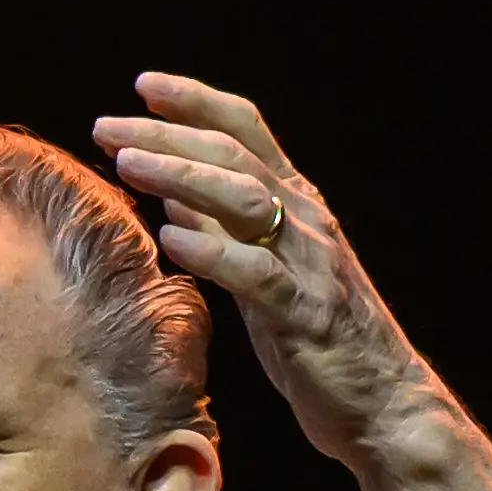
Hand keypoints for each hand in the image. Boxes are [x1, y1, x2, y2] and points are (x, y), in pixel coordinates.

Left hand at [96, 73, 491, 490]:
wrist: (384, 404)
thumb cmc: (316, 340)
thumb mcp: (263, 274)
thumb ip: (224, 231)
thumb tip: (172, 192)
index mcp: (296, 205)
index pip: (245, 130)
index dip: (196, 101)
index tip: (143, 86)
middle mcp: (306, 220)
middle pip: (232, 154)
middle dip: (167, 134)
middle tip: (108, 126)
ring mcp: (308, 262)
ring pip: (243, 198)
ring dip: (181, 175)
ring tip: (127, 165)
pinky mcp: (304, 312)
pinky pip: (254, 272)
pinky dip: (211, 251)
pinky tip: (169, 239)